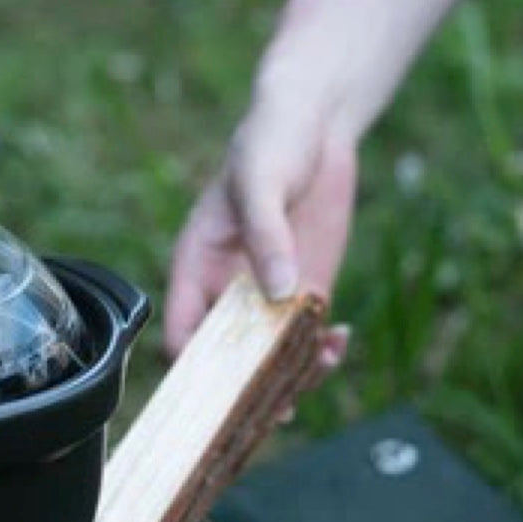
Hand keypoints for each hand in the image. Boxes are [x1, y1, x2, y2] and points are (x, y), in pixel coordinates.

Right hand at [163, 14, 361, 357]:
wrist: (316, 122)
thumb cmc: (270, 140)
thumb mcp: (260, 180)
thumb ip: (265, 235)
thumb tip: (279, 291)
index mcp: (196, 267)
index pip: (182, 334)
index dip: (194, 369)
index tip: (222, 387)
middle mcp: (227, 291)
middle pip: (226, 360)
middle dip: (249, 386)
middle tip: (280, 399)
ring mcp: (267, 295)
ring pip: (269, 357)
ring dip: (293, 374)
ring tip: (321, 364)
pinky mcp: (304, 291)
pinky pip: (306, 337)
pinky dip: (322, 351)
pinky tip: (339, 341)